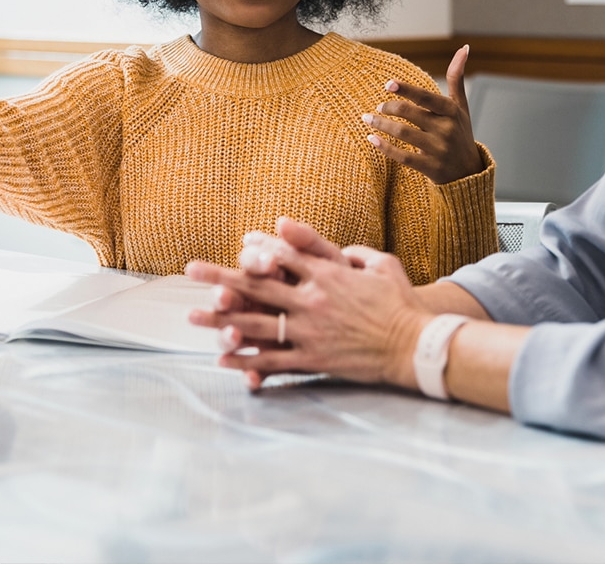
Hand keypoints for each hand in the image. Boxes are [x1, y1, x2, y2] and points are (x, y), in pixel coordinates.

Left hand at [187, 218, 428, 390]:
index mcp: (327, 274)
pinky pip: (273, 360)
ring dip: (222, 320)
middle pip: (258, 286)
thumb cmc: (400, 303)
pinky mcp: (313, 360)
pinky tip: (223, 359)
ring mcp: (310, 332)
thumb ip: (356, 253)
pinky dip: (247, 360)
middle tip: (191, 271)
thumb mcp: (382, 265)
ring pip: (256, 324)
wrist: (413, 345)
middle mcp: (312, 300)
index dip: (258, 250)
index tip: (238, 244)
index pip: (284, 257)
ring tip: (194, 316)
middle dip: (222, 277)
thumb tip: (339, 249)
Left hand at [362, 45, 483, 183]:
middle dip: (390, 108)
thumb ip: (458, 77)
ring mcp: (438, 150)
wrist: (469, 172)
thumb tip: (464, 48)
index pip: (426, 97)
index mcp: (452, 112)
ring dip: (382, 125)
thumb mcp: (461, 106)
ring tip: (368, 118)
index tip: (388, 84)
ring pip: (404, 134)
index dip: (407, 90)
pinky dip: (385, 147)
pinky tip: (371, 139)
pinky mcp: (430, 168)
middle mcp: (446, 130)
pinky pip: (403, 157)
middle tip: (379, 106)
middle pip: (410, 114)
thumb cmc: (461, 132)